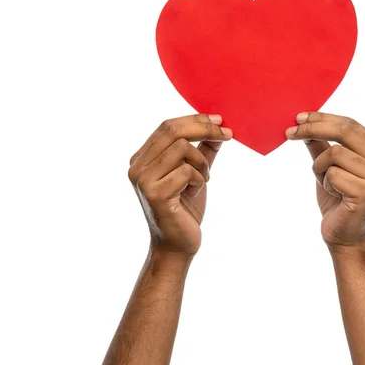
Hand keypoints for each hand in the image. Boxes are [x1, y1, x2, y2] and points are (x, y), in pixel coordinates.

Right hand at [128, 114, 231, 254]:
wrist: (177, 245)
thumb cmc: (184, 210)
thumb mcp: (195, 173)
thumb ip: (202, 151)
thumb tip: (217, 127)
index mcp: (142, 159)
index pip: (167, 126)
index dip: (195, 119)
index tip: (220, 121)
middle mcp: (137, 167)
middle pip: (172, 130)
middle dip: (204, 129)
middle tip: (228, 134)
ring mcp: (143, 180)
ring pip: (182, 148)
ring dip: (201, 163)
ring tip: (202, 180)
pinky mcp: (154, 194)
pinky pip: (187, 171)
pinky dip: (199, 179)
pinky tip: (194, 192)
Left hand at [286, 112, 364, 252]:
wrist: (345, 238)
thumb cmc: (338, 202)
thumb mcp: (329, 168)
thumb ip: (321, 145)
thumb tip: (305, 122)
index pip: (351, 124)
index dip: (323, 118)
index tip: (299, 117)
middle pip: (345, 130)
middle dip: (313, 128)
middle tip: (290, 132)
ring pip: (334, 152)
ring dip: (320, 168)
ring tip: (327, 184)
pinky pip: (333, 173)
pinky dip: (325, 183)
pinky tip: (335, 196)